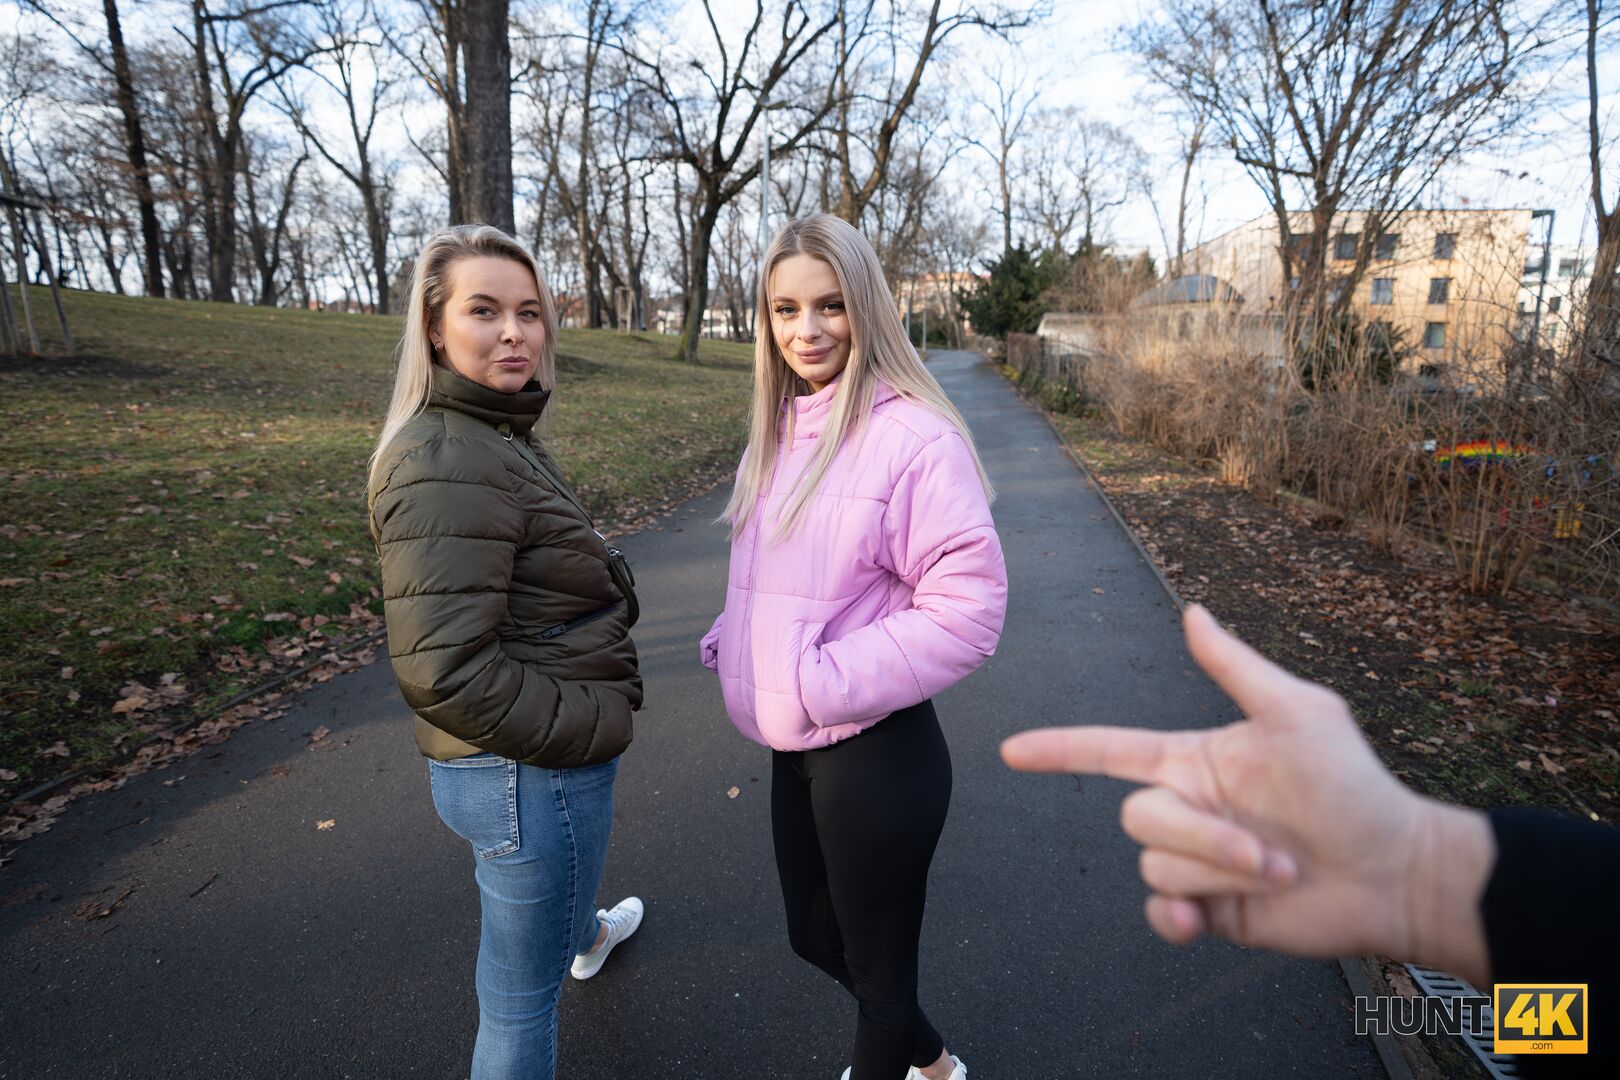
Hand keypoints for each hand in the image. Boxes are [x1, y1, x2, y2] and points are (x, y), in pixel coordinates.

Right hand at [1001, 605, 1492, 983]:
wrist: (1394, 874)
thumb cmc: (1354, 786)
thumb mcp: (1298, 713)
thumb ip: (1236, 666)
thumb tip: (1193, 609)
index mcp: (1195, 761)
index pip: (1109, 752)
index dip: (1058, 750)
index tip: (1010, 751)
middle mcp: (1189, 809)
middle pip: (1137, 818)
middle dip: (1202, 838)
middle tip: (1271, 852)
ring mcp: (1197, 863)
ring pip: (1154, 867)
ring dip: (1218, 875)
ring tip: (1278, 874)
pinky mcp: (1210, 912)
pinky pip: (1159, 915)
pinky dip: (1175, 920)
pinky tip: (1206, 921)